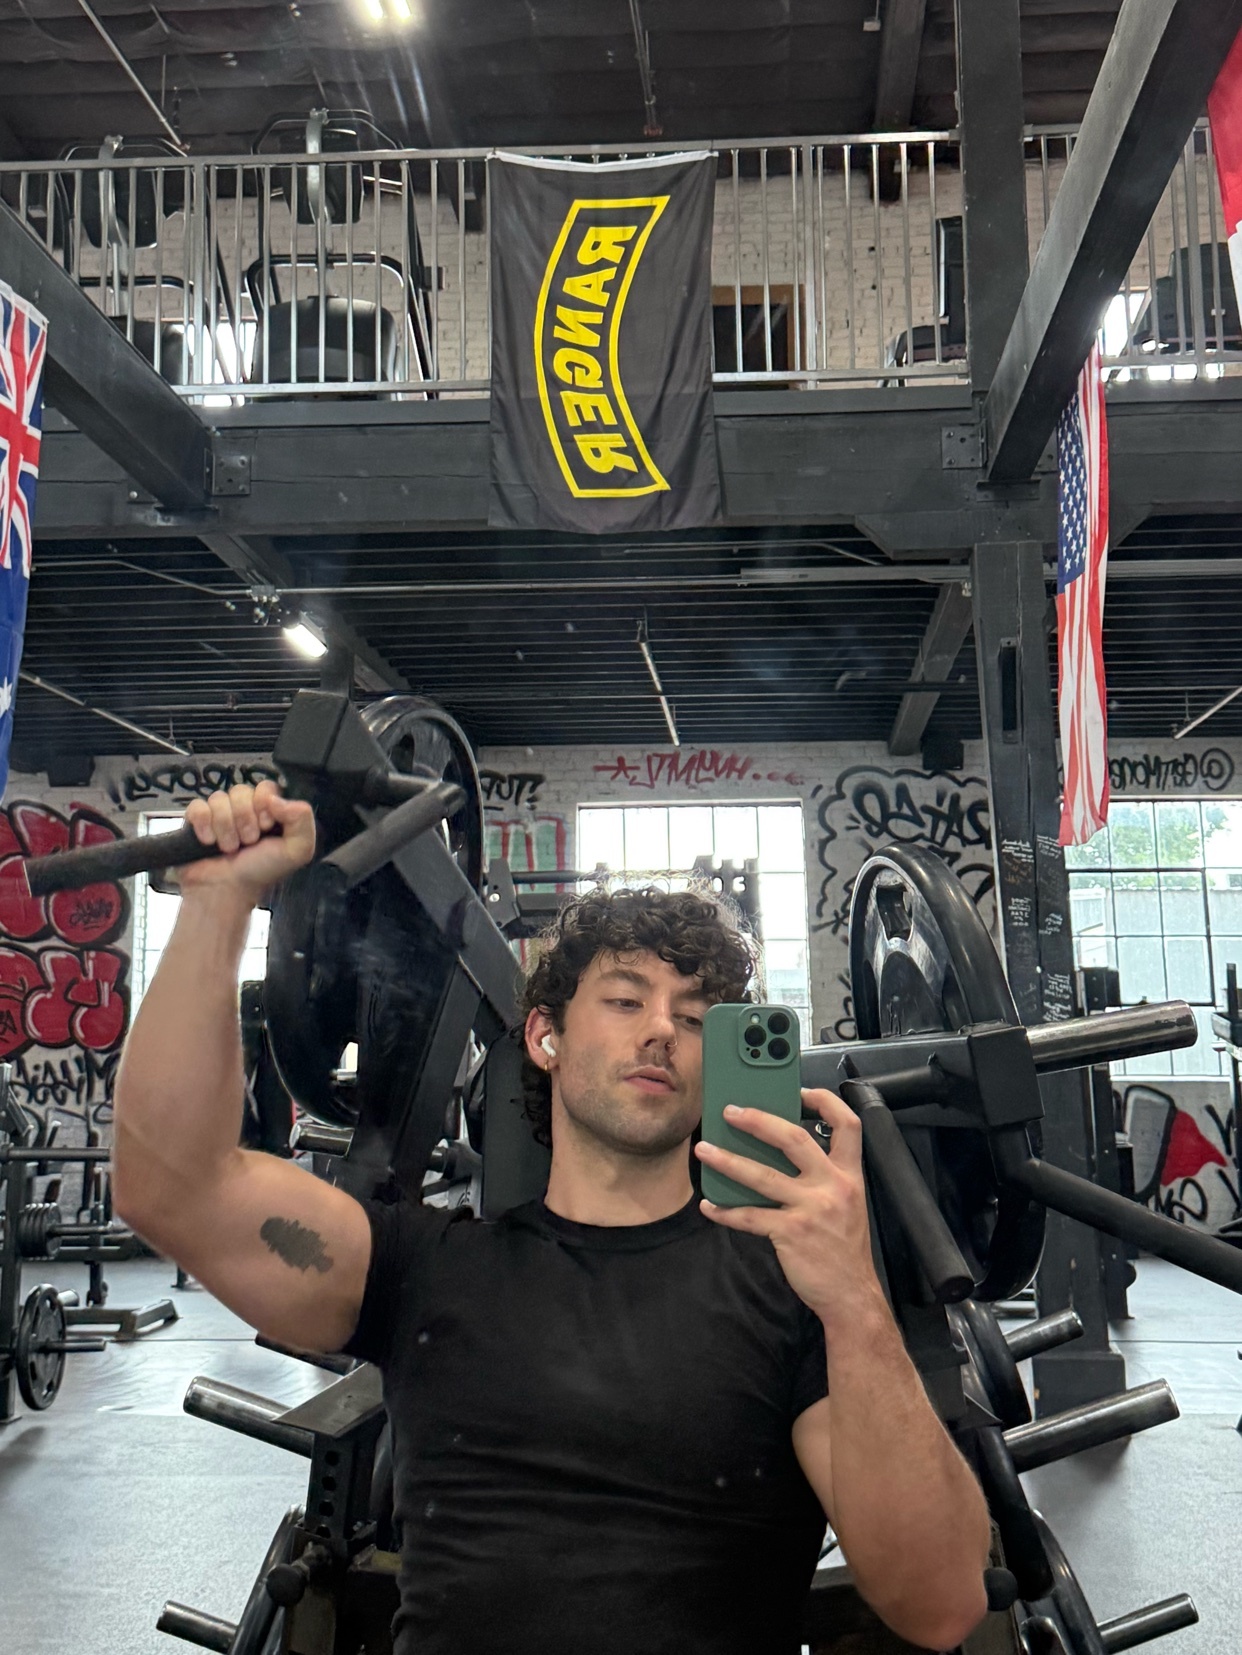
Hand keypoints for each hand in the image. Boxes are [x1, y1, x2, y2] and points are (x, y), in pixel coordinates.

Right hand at [178, 781, 315, 899]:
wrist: (227, 892)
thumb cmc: (261, 872)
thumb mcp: (297, 850)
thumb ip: (302, 820)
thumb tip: (276, 798)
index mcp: (269, 811)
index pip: (265, 787)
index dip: (264, 803)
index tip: (266, 826)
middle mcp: (244, 809)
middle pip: (241, 791)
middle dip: (245, 820)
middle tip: (248, 842)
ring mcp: (219, 813)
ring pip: (219, 799)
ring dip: (226, 827)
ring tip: (229, 848)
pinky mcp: (196, 821)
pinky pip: (198, 807)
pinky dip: (204, 825)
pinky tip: (209, 842)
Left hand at [695, 1088, 884, 1330]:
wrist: (851, 1294)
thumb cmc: (843, 1246)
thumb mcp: (846, 1203)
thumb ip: (823, 1175)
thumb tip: (775, 1150)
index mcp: (849, 1174)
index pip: (847, 1124)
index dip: (824, 1101)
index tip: (799, 1090)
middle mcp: (833, 1186)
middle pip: (794, 1138)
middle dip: (758, 1120)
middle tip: (731, 1112)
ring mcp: (812, 1209)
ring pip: (762, 1175)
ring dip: (728, 1161)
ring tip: (704, 1150)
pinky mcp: (791, 1233)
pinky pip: (750, 1217)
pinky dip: (726, 1211)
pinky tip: (709, 1206)